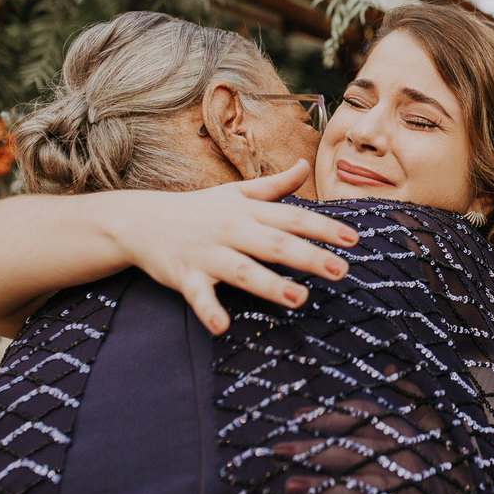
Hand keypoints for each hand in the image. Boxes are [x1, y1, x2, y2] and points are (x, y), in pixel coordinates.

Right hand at [114, 160, 357, 333]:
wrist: (140, 220)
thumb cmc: (198, 208)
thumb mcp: (236, 193)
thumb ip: (274, 186)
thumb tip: (304, 165)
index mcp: (247, 211)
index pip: (292, 218)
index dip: (323, 227)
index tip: (353, 239)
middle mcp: (231, 230)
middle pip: (275, 244)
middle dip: (309, 257)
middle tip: (341, 270)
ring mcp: (208, 254)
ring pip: (242, 270)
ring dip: (270, 284)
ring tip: (299, 299)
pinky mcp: (184, 276)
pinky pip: (198, 295)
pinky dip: (209, 310)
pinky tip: (223, 327)